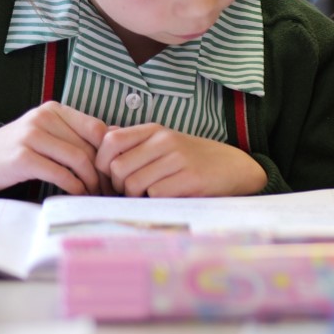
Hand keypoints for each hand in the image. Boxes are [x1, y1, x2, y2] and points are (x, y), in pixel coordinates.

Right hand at [0, 103, 107, 194]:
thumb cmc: (22, 148)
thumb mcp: (50, 134)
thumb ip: (78, 135)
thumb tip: (119, 137)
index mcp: (55, 110)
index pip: (96, 128)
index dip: (109, 152)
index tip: (115, 170)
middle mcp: (44, 118)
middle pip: (88, 146)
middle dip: (103, 171)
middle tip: (110, 188)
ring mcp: (32, 136)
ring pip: (77, 159)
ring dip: (91, 181)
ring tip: (95, 193)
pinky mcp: (23, 158)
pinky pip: (59, 173)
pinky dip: (74, 186)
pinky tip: (78, 194)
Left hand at [95, 124, 267, 196]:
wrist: (233, 167)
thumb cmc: (192, 159)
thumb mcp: (164, 143)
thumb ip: (134, 142)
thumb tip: (101, 139)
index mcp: (155, 130)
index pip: (110, 140)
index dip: (102, 162)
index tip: (111, 176)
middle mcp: (165, 140)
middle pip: (118, 167)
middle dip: (119, 186)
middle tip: (131, 193)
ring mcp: (179, 159)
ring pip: (135, 184)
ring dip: (136, 197)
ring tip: (148, 197)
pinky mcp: (191, 178)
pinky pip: (156, 195)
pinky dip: (155, 202)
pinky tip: (165, 200)